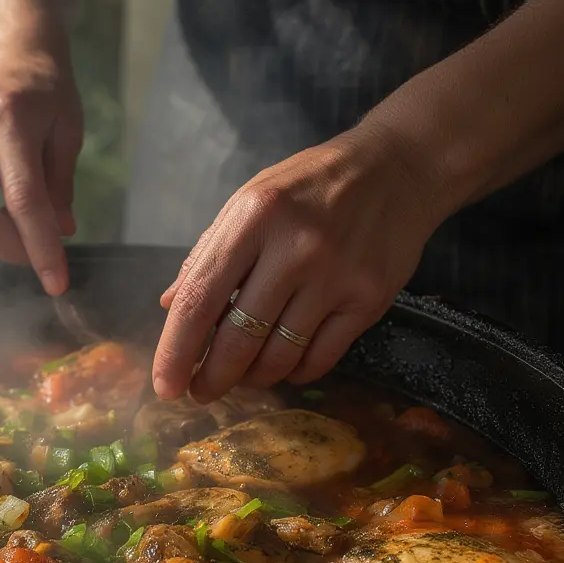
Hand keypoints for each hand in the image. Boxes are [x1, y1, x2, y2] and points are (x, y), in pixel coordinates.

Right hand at [0, 46, 82, 295]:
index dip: (41, 248)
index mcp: (3, 116)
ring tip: (21, 232)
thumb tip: (59, 235)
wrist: (8, 64)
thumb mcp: (67, 134)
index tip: (57, 282)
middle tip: (39, 258)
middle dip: (12, 253)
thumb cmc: (46, 98)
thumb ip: (61, 188)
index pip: (22, 200)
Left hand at [152, 125, 446, 401]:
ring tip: (242, 377)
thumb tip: (170, 305)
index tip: (165, 385)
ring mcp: (336, 277)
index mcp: (253, 217)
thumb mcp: (250, 201)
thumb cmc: (309, 186)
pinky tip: (284, 366)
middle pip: (239, 339)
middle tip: (200, 393)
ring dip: (252, 378)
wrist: (398, 169)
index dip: (176, 350)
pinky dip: (294, 373)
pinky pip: (320, 359)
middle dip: (212, 378)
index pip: (200, 300)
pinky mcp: (369, 300)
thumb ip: (209, 253)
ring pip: (279, 357)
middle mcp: (295, 249)